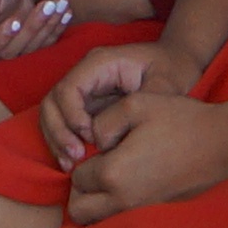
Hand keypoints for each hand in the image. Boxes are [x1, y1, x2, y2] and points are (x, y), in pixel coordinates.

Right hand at [0, 0, 80, 64]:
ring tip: (59, 2)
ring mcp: (13, 54)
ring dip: (48, 26)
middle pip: (10, 52)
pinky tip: (66, 11)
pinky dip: (57, 27)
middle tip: (47, 4)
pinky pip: (46, 44)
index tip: (15, 21)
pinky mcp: (32, 50)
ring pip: (31, 49)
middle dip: (31, 28)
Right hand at [42, 37, 199, 170]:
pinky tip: (72, 163)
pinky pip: (64, 124)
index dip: (72, 116)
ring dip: (57, 140)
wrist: (175, 63)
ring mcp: (84, 90)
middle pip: (52, 102)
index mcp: (100, 63)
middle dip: (58, 132)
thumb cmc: (171, 68)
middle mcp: (85, 74)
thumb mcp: (165, 83)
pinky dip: (63, 143)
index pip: (69, 88)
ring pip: (52, 114)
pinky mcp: (86, 105)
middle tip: (76, 157)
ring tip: (70, 164)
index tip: (90, 137)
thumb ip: (145, 103)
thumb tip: (120, 127)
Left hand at [60, 80, 227, 227]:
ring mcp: (141, 211)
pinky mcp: (157, 213)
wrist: (223, 143)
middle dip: (82, 190)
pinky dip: (118, 207)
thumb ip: (102, 122)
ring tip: (112, 178)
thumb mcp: (135, 104)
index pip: (76, 178)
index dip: (83, 160)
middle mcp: (122, 200)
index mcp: (112, 173)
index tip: (103, 148)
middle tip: (97, 168)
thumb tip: (95, 142)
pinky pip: (122, 218)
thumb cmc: (180, 120)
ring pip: (99, 221)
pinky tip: (134, 182)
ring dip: (97, 203)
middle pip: (79, 211)